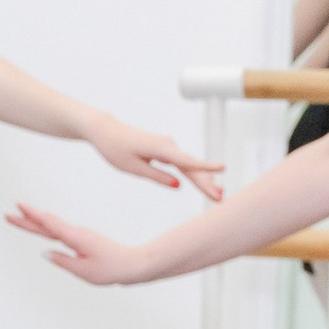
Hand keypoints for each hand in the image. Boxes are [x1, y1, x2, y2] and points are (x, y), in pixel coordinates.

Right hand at [8, 200, 152, 286]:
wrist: (133, 264)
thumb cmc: (111, 269)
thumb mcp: (84, 271)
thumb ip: (63, 261)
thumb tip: (46, 253)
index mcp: (76, 238)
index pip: (49, 224)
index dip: (31, 216)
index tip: (17, 206)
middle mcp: (76, 234)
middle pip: (46, 224)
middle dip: (26, 219)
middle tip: (8, 214)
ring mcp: (79, 236)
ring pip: (52, 227)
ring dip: (35, 222)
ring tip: (19, 218)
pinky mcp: (82, 241)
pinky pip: (60, 233)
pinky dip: (47, 228)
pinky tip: (42, 228)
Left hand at [88, 119, 222, 199]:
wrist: (105, 130)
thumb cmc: (115, 148)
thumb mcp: (133, 167)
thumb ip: (157, 176)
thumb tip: (178, 184)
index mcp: (160, 149)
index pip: (186, 161)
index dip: (205, 167)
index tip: (223, 168)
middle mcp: (168, 145)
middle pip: (191, 166)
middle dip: (206, 182)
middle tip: (220, 198)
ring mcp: (167, 146)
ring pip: (189, 166)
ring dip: (203, 179)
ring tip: (217, 194)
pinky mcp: (164, 150)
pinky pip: (182, 163)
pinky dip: (193, 173)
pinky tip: (206, 181)